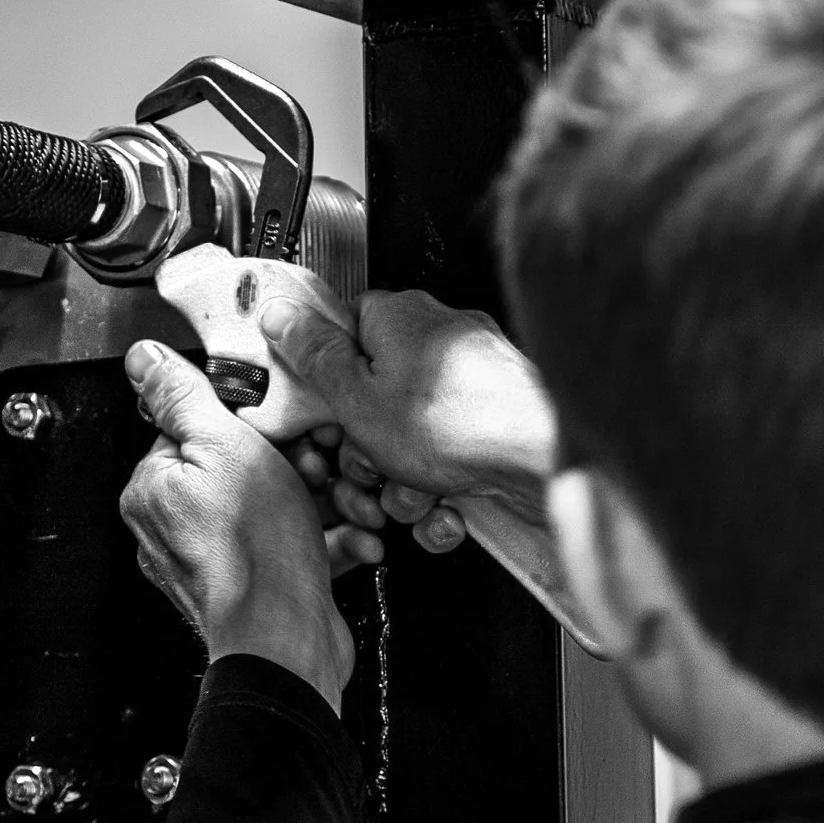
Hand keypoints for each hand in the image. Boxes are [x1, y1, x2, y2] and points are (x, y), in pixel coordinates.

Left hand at [119, 341, 354, 706]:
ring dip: (323, 503)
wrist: (287, 642)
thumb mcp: (224, 446)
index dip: (253, 425)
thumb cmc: (256, 553)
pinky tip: (350, 539)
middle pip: (242, 467)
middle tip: (323, 471)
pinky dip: (326, 542)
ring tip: (350, 506)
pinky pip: (291, 548)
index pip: (199, 428)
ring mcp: (213, 560)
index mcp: (155, 488)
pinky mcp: (253, 586)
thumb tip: (144, 358)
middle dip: (298, 466)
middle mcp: (174, 526)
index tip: (288, 434)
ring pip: (275, 508)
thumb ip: (184, 397)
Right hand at [260, 289, 556, 551]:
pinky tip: (447, 508)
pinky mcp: (490, 427)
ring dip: (402, 484)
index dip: (323, 390)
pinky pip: (445, 462)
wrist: (545, 462)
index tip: (323, 422)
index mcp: (396, 316)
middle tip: (370, 468)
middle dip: (365, 452)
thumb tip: (278, 313)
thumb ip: (314, 356)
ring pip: (405, 442)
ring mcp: (468, 384)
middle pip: (369, 401)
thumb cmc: (462, 423)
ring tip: (417, 495)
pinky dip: (442, 494)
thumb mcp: (358, 396)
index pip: (336, 338)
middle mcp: (436, 340)